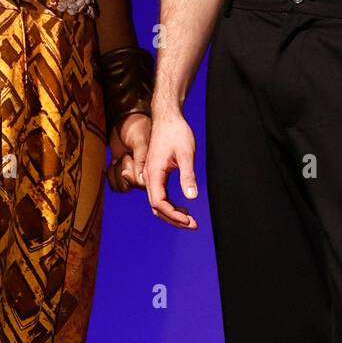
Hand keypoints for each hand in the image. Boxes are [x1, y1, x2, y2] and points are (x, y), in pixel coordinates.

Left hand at [106, 112, 150, 192]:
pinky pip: (114, 185)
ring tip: (121, 156)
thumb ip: (140, 160)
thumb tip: (141, 181)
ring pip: (122, 187)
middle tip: (126, 153)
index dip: (132, 173)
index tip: (129, 156)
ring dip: (116, 171)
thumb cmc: (135, 127)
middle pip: (131, 185)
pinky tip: (115, 160)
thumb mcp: (139, 141)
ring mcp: (133, 174)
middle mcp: (145, 173)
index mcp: (154, 166)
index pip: (142, 183)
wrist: (123, 121)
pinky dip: (111, 172)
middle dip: (124, 168)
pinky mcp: (122, 174)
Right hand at [144, 111, 198, 228]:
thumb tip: (191, 196)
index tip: (189, 220)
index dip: (173, 215)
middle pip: (156, 207)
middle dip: (173, 219)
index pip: (158, 203)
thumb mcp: (186, 153)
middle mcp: (148, 176)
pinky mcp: (155, 173)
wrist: (167, 117)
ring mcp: (150, 175)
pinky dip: (170, 205)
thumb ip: (188, 175)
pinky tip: (183, 208)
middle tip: (193, 225)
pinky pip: (159, 195)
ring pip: (157, 203)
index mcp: (153, 173)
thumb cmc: (177, 132)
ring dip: (172, 214)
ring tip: (190, 220)